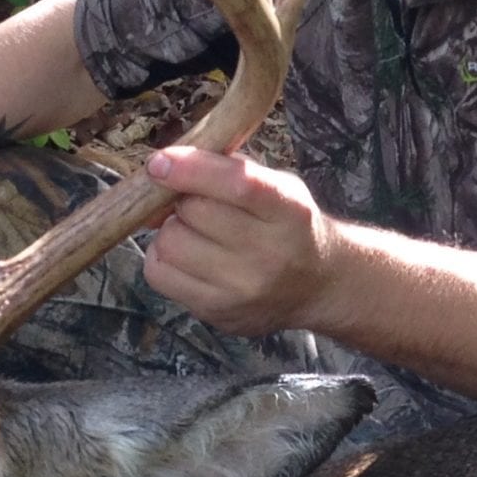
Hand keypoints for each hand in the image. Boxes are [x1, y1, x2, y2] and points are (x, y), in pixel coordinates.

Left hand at [142, 146, 338, 336]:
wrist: (317, 286)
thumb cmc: (286, 225)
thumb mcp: (277, 186)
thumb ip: (227, 170)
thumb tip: (162, 169)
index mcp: (289, 210)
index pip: (237, 184)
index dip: (190, 170)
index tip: (159, 163)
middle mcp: (268, 253)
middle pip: (193, 212)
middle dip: (183, 200)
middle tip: (197, 204)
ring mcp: (241, 289)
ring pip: (169, 244)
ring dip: (172, 230)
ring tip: (194, 232)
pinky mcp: (216, 312)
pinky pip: (159, 274)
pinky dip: (162, 258)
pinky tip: (185, 256)